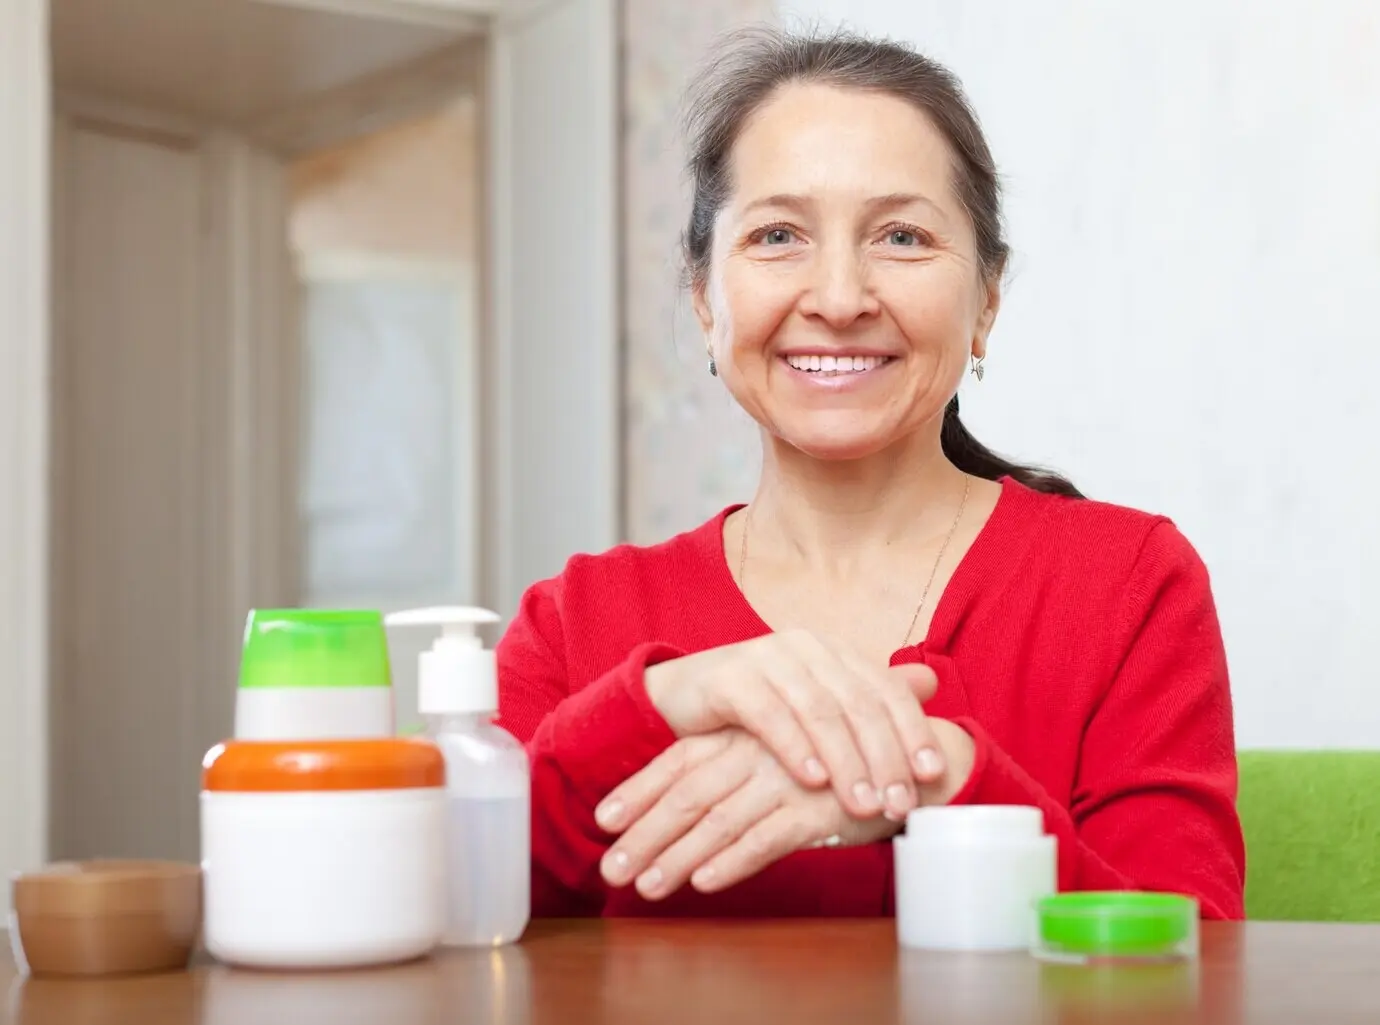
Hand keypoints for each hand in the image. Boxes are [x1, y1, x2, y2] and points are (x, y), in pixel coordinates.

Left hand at [596, 722, 975, 899]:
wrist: (910, 756)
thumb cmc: (836, 760)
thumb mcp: (778, 756)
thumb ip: (735, 771)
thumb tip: (687, 807)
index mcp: (745, 733)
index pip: (678, 760)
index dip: (639, 790)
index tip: (603, 822)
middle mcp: (757, 750)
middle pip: (687, 794)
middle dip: (644, 834)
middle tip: (612, 870)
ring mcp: (785, 778)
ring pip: (717, 819)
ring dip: (676, 857)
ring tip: (645, 887)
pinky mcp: (817, 806)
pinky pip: (766, 837)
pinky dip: (732, 861)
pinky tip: (704, 883)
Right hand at [643, 630, 943, 818]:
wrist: (679, 699)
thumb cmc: (756, 710)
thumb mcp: (816, 704)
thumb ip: (869, 696)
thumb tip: (933, 684)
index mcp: (834, 652)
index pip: (886, 689)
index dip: (913, 731)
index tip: (932, 775)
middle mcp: (806, 647)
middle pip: (860, 703)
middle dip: (885, 757)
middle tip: (899, 803)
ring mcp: (766, 658)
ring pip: (821, 712)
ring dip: (846, 761)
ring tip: (863, 804)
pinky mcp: (729, 677)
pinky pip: (770, 715)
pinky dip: (795, 748)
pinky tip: (812, 781)